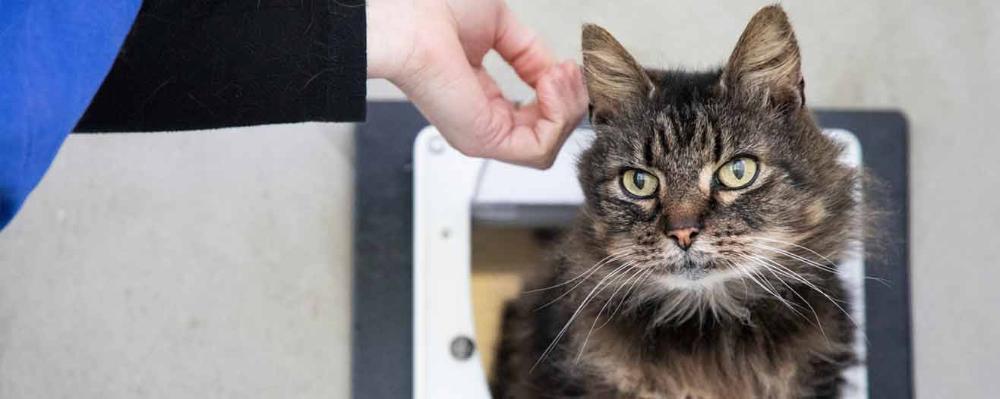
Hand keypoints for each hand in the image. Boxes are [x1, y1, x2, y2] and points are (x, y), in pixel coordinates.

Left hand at [367, 0, 587, 168]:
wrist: (413, 15)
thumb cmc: (433, 11)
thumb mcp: (502, 28)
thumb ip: (532, 54)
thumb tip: (556, 72)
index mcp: (483, 98)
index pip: (538, 117)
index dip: (562, 93)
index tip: (564, 65)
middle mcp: (483, 121)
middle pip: (549, 134)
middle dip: (571, 101)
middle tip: (565, 70)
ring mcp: (483, 134)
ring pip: (550, 144)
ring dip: (568, 107)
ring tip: (558, 75)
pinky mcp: (484, 140)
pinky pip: (540, 149)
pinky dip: (557, 116)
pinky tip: (550, 85)